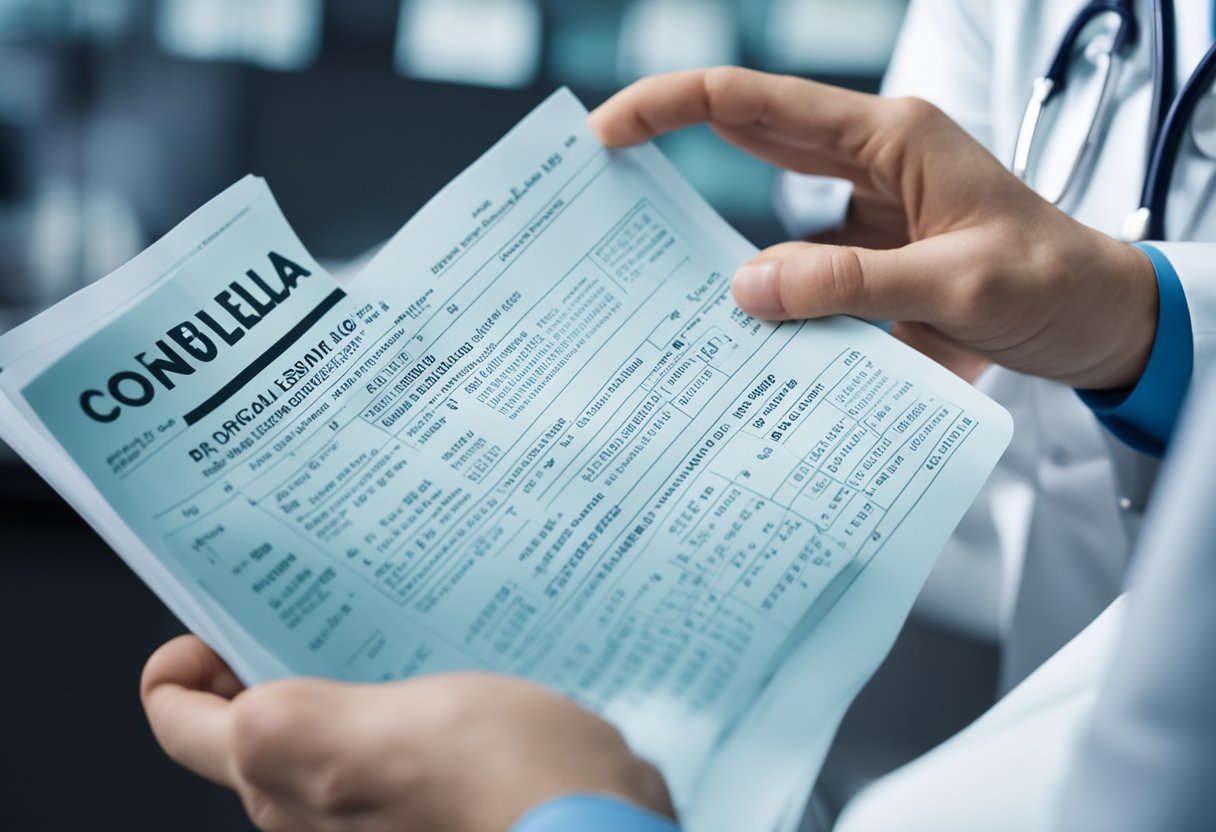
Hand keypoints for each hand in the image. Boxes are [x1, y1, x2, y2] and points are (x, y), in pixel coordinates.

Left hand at [141, 635, 673, 831]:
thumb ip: (296, 724)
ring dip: (334, 685)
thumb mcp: (373, 731)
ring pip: (312, 737)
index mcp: (280, 771)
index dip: (184, 663)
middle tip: (316, 606)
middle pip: (244, 725)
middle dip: (267, 664)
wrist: (590, 828)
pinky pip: (371, 752)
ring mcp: (359, 816)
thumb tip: (238, 711)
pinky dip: (383, 712)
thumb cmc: (502, 778)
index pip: (177, 719)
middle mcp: (304, 810)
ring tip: (383, 634)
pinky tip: (432, 676)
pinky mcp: (410, 809)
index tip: (223, 621)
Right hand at [589, 67, 1157, 391]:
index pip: (757, 104)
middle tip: (597, 190)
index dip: (672, 107)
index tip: (607, 133)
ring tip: (648, 276)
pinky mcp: (867, 263)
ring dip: (710, 239)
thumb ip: (851, 285)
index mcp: (889, 139)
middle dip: (666, 152)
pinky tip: (728, 333)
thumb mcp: (958, 284)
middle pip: (746, 139)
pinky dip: (760, 297)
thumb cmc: (1052, 285)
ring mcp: (864, 216)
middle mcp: (868, 165)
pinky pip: (794, 270)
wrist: (1104, 323)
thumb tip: (744, 288)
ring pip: (763, 211)